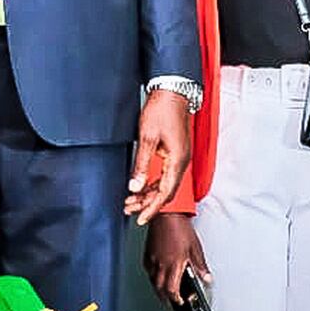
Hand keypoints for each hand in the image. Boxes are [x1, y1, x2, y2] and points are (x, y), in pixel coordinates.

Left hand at [124, 90, 190, 224]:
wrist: (172, 92)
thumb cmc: (162, 110)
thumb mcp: (147, 138)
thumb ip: (141, 164)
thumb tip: (134, 186)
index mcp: (177, 161)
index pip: (165, 193)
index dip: (152, 208)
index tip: (140, 218)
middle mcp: (181, 162)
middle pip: (165, 192)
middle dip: (147, 203)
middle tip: (128, 209)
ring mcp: (178, 158)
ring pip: (164, 184)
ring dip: (148, 194)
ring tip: (130, 201)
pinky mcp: (174, 153)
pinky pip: (164, 175)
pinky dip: (152, 183)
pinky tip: (140, 187)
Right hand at [142, 213, 208, 303]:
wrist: (167, 214)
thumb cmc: (180, 228)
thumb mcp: (196, 248)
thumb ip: (200, 266)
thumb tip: (206, 278)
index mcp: (174, 264)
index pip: (171, 290)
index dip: (175, 299)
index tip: (180, 301)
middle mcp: (161, 264)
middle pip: (159, 288)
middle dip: (165, 298)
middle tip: (171, 301)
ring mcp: (153, 258)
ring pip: (152, 280)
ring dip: (158, 288)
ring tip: (164, 291)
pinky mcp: (148, 252)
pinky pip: (148, 269)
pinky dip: (152, 276)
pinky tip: (156, 274)